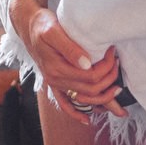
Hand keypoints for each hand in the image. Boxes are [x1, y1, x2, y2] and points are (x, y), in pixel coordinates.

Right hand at [8, 0, 125, 122]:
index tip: (112, 52)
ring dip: (103, 96)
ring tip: (116, 86)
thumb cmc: (42, 25)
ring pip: (83, 99)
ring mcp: (54, 83)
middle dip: (109, 78)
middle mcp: (55, 79)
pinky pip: (65, 105)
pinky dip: (76, 114)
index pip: (90, 76)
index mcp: (56, 68)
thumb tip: (87, 64)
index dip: (106, 67)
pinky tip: (86, 119)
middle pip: (90, 89)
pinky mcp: (54, 83)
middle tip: (117, 62)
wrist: (29, 26)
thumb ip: (70, 48)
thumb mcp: (53, 31)